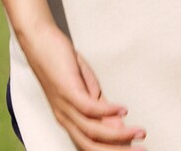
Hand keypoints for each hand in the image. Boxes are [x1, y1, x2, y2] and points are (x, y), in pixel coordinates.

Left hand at [19, 21, 145, 149]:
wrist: (37, 41)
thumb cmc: (60, 63)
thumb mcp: (85, 88)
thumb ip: (100, 107)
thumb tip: (118, 125)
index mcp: (69, 120)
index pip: (91, 146)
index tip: (135, 150)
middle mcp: (66, 118)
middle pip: (91, 146)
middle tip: (142, 150)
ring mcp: (65, 106)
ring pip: (92, 131)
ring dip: (119, 135)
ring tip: (139, 133)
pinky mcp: (66, 90)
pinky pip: (88, 108)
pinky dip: (108, 111)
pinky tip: (123, 110)